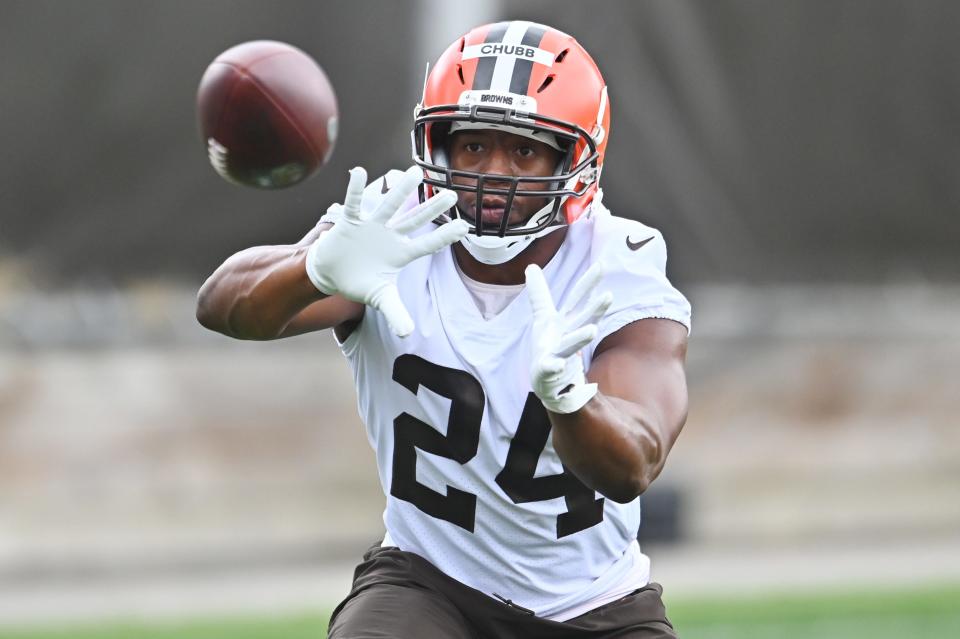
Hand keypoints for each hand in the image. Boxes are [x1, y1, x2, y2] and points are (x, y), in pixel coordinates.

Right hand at [306, 166, 467, 336]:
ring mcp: (372, 226)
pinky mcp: (350, 222)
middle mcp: (390, 235)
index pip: (427, 244)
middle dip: (432, 207)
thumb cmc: (360, 282)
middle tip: (453, 194)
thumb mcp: (380, 298)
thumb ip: (395, 313)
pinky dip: (355, 189)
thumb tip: (408, 335)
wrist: (332, 274)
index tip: (465, 227)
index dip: (444, 236)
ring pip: (389, 205)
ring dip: (401, 190)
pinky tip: (358, 171)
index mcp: (401, 253)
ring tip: (414, 171)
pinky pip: (354, 204)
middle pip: (414, 219)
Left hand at [525, 262, 612, 413]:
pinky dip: (555, 366)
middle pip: (582, 320)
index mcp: (566, 322)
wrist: (549, 382)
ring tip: (592, 332)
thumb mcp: (543, 316)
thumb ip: (539, 293)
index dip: (588, 283)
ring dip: (580, 337)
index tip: (600, 265)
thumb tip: (531, 266)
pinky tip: (558, 364)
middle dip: (595, 309)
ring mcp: (559, 353)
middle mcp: (567, 336)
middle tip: (608, 295)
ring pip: (572, 345)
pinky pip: (552, 368)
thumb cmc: (550, 345)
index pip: (578, 300)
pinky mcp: (548, 371)